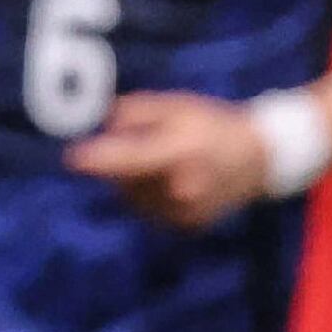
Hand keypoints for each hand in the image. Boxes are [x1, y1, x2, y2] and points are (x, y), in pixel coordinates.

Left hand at [66, 92, 271, 230]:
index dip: (100, 160)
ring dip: (131, 183)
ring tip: (157, 162)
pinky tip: (168, 181)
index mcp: (179, 153)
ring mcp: (185, 212)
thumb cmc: (212, 123)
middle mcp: (181, 188)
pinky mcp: (187, 226)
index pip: (130, 160)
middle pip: (125, 183)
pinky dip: (148, 197)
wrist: (259, 158)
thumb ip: (135, 112)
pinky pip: (150, 212)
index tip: (72, 158)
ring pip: (134, 200)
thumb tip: (103, 123)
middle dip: (118, 166)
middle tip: (133, 147)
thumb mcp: (175, 105)